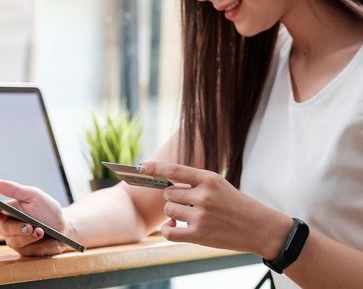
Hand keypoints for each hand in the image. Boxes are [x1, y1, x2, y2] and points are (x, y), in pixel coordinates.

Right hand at [0, 179, 70, 255]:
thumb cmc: (46, 209)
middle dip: (16, 227)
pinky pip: (29, 251)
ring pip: (15, 242)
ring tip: (41, 231)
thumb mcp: (33, 195)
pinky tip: (51, 241)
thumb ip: (15, 190)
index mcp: (5, 211)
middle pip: (2, 229)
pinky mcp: (26, 252)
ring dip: (29, 237)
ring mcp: (16, 240)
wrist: (63, 225)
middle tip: (29, 225)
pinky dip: (42, 246)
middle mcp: (8, 227)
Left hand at [140, 162, 291, 258]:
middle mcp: (203, 195)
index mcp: (209, 178)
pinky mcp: (199, 234)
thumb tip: (165, 186)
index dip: (155, 168)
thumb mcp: (219, 185)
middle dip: (174, 197)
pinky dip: (168, 230)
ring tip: (191, 215)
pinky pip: (169, 231)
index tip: (141, 167)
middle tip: (189, 203)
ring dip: (174, 213)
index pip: (174, 170)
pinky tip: (175, 227)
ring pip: (168, 209)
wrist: (261, 228)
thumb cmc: (237, 205)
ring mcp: (200, 215)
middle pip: (168, 193)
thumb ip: (194, 183)